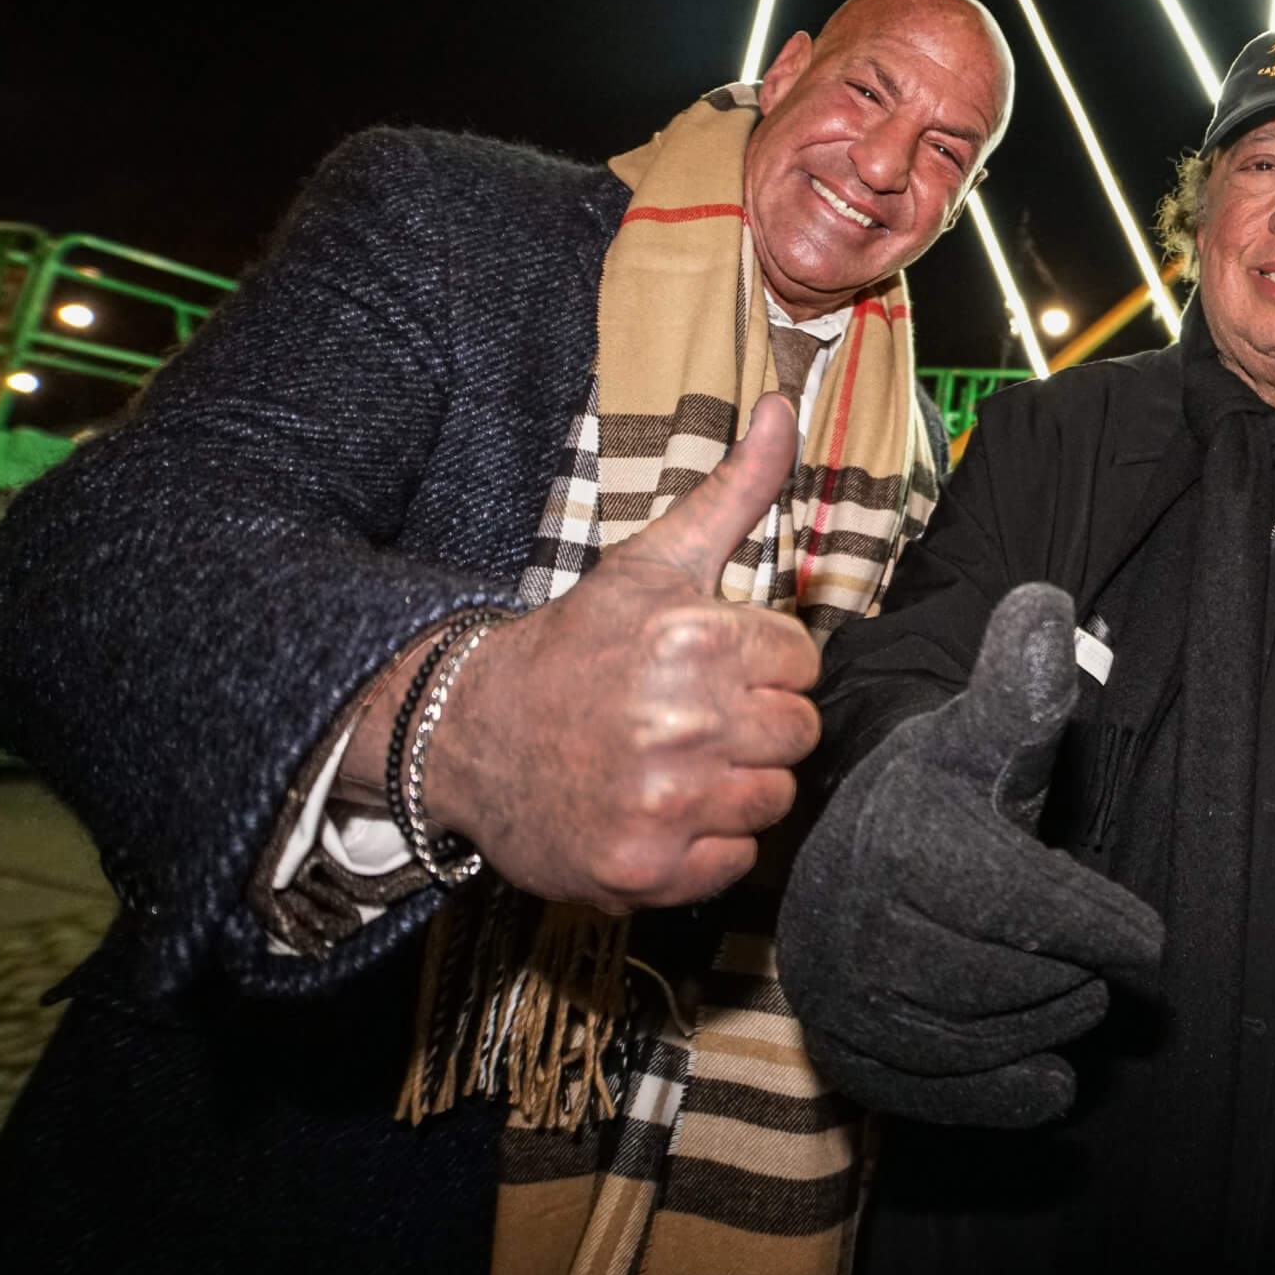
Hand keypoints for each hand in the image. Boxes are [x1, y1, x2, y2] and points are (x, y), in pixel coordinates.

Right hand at [343, 392, 820, 910]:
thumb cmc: (578, 645)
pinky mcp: (645, 869)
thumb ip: (737, 489)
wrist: (470, 734)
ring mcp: (663, 803)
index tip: (715, 664)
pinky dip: (707, 844)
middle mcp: (682, 725)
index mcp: (694, 641)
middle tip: (696, 714)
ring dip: (737, 784)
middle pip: (798, 733)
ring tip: (680, 761)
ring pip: (774, 800)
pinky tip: (664, 809)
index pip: (804, 663)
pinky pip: (736, 861)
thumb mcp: (653, 560)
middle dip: (757, 722)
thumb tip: (787, 406)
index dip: (765, 662)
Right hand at [777, 581, 1165, 1128]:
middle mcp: (857, 921)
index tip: (1148, 941)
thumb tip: (1046, 608)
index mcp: (902, 839)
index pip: (1020, 906)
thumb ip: (1022, 690)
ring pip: (976, 1040)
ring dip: (1041, 1025)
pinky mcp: (846, 1052)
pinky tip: (1045, 1076)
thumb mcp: (982, 738)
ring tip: (1067, 992)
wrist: (848, 857)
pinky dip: (1001, 1095)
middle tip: (1094, 961)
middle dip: (1068, 976)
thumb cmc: (939, 795)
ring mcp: (842, 994)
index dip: (1096, 928)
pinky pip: (935, 1095)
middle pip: (1005, 981)